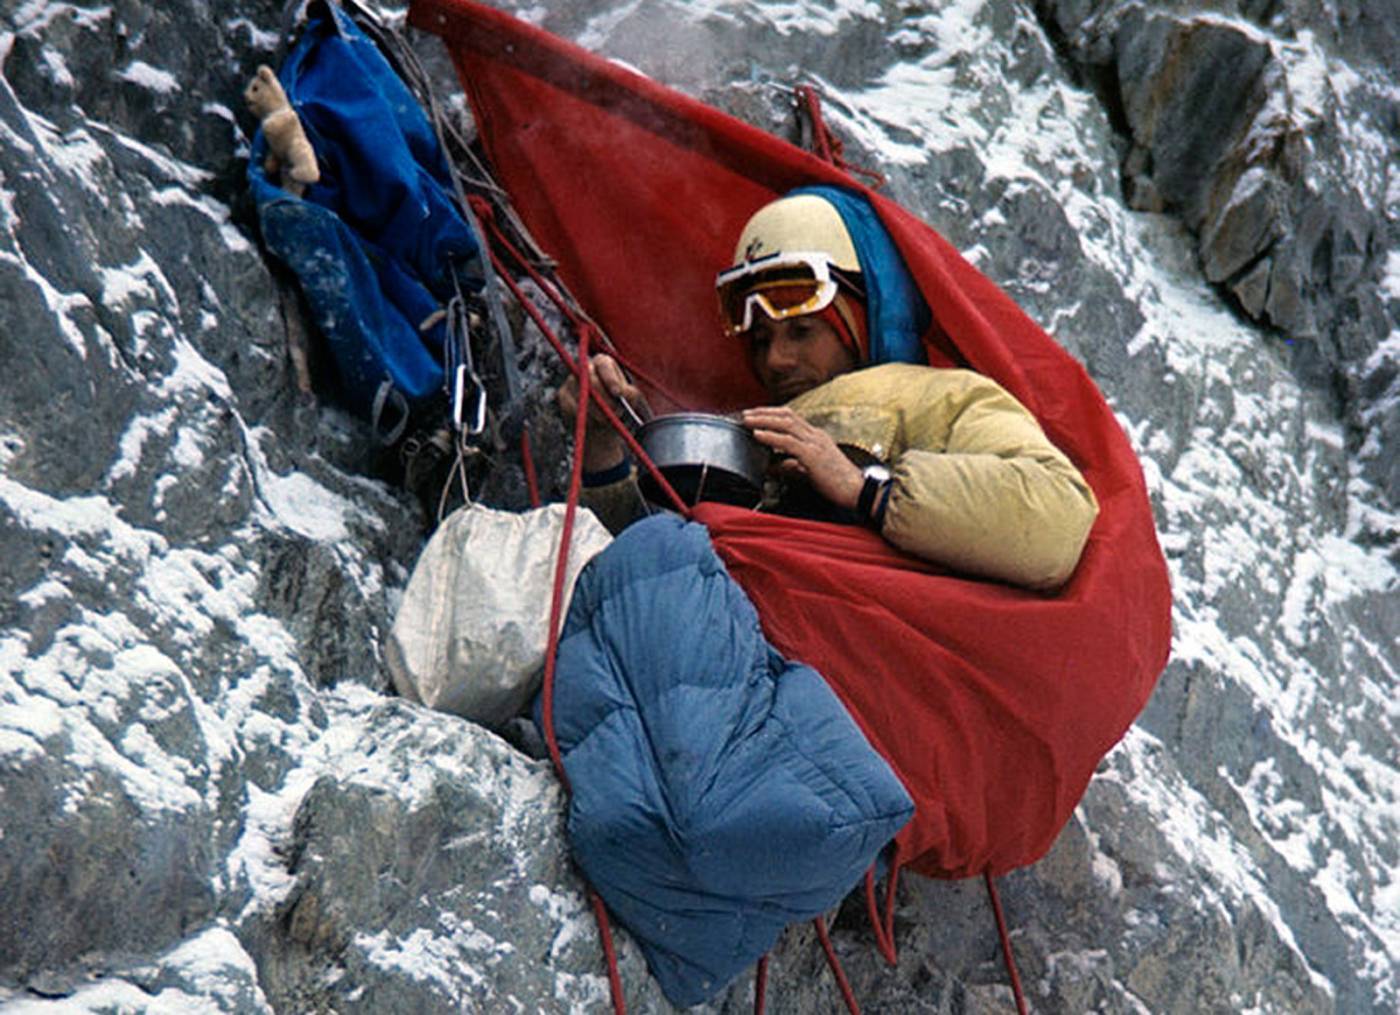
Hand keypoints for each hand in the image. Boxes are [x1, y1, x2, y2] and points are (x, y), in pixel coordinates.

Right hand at [556, 354, 644, 472]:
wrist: (603, 424)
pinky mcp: (563, 394)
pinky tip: (593, 422)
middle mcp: (585, 367)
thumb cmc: (620, 406)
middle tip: (615, 411)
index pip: (604, 364)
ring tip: (607, 419)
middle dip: (603, 396)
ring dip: (595, 410)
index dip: (611, 378)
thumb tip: (622, 393)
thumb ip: (629, 394)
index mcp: (603, 362)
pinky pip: (571, 406)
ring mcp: (572, 379)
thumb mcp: (630, 400)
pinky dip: (584, 416)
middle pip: (590, 378)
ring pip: (580, 393)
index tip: (618, 393)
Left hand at [740, 406, 863, 510]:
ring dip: (763, 420)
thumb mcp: (809, 471)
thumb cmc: (837, 484)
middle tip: (745, 414)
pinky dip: (770, 436)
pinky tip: (757, 435)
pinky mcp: (813, 455)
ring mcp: (815, 443)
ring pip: (785, 423)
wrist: (857, 491)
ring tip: (747, 420)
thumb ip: (791, 466)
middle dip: (764, 412)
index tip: (755, 415)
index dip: (772, 414)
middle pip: (786, 415)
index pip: (791, 418)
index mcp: (816, 437)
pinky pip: (788, 441)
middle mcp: (815, 435)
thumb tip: (773, 467)